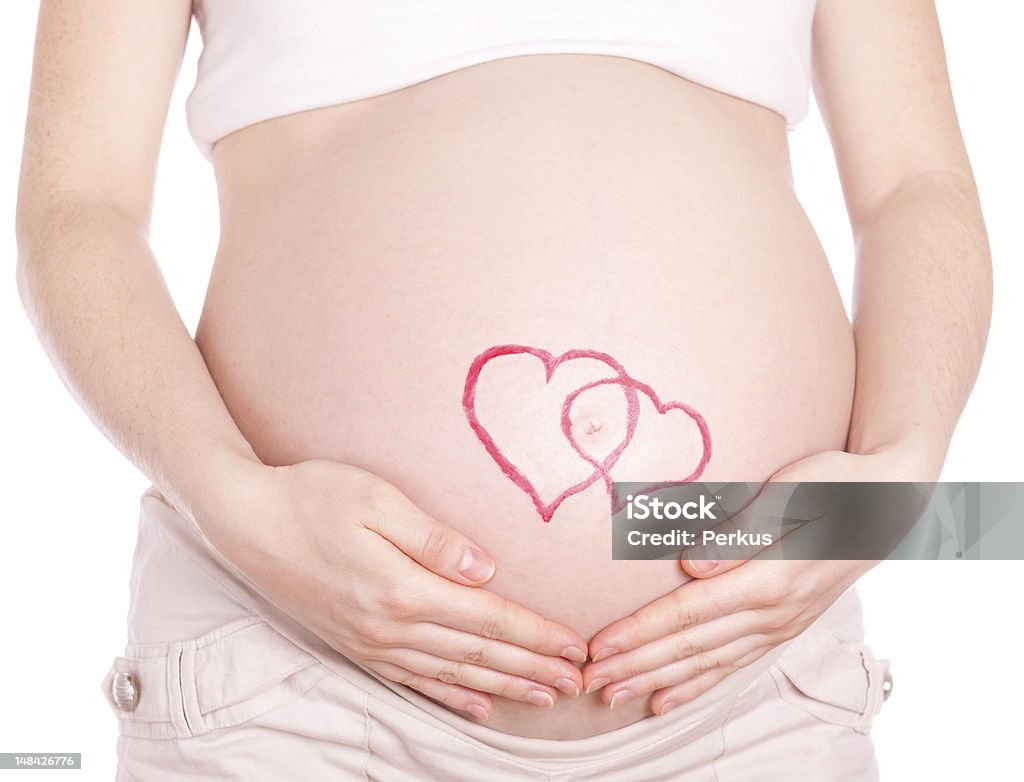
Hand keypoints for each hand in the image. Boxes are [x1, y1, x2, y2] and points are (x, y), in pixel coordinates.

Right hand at [197, 458, 587, 721]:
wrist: (245, 520)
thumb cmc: (312, 497)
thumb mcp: (375, 499)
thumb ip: (433, 538)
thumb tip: (485, 570)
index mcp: (401, 588)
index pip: (486, 619)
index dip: (535, 634)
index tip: (574, 645)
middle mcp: (388, 626)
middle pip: (477, 654)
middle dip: (532, 667)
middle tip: (577, 681)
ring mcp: (370, 641)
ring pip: (452, 674)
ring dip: (503, 687)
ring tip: (544, 697)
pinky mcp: (355, 644)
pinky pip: (413, 681)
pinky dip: (451, 697)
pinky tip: (478, 706)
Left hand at [581, 446, 931, 715]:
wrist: (887, 501)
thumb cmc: (834, 485)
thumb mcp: (790, 493)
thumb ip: (739, 531)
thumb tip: (691, 565)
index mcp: (769, 578)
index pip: (689, 613)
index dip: (640, 632)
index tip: (599, 646)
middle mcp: (773, 613)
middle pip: (690, 646)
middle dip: (636, 666)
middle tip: (588, 682)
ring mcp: (779, 626)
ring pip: (707, 663)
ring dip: (657, 681)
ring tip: (614, 697)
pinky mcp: (782, 627)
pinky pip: (732, 665)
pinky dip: (697, 686)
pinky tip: (666, 700)